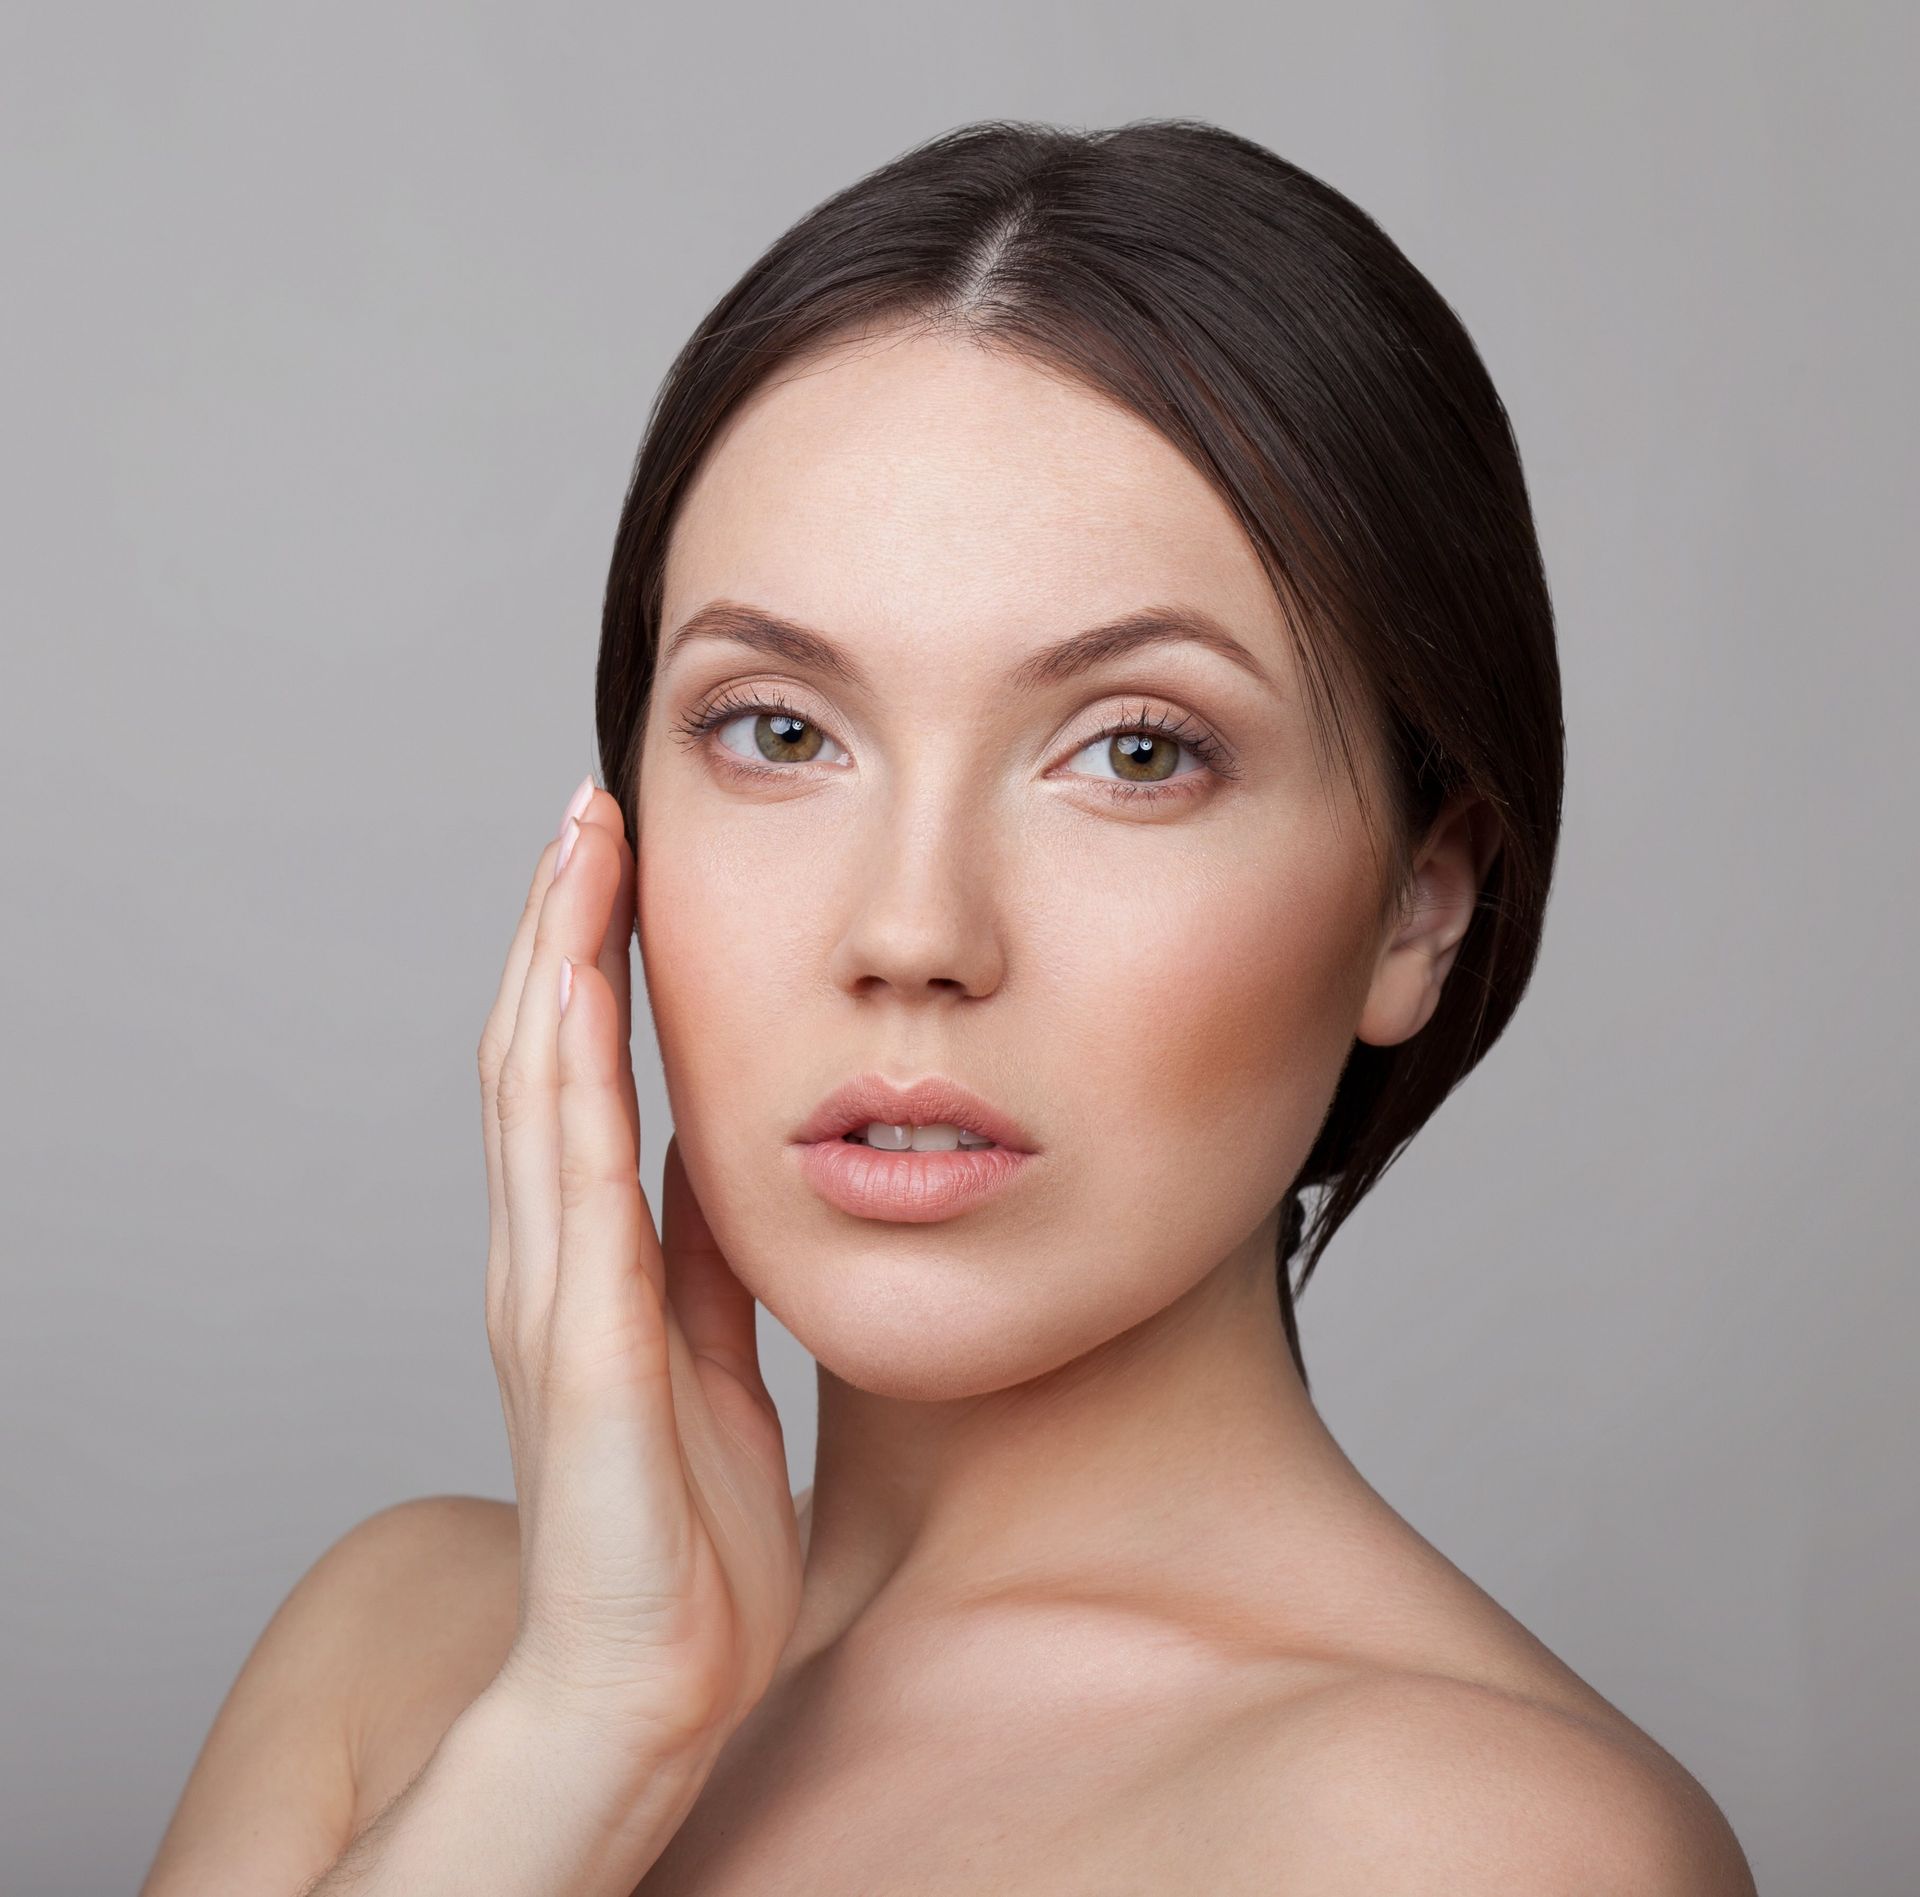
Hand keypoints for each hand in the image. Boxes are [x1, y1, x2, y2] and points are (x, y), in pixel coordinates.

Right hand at [475, 777, 802, 1768]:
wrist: (651, 1680)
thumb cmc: (681, 1529)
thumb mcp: (710, 1351)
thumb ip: (695, 1252)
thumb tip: (702, 1146)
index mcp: (581, 1262)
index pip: (567, 1078)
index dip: (581, 964)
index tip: (611, 860)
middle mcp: (545, 1264)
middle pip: (535, 1057)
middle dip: (558, 926)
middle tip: (586, 809)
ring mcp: (551, 1304)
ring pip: (537, 1098)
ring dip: (554, 968)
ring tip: (577, 854)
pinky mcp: (584, 1357)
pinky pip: (576, 1195)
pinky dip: (573, 1087)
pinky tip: (584, 1003)